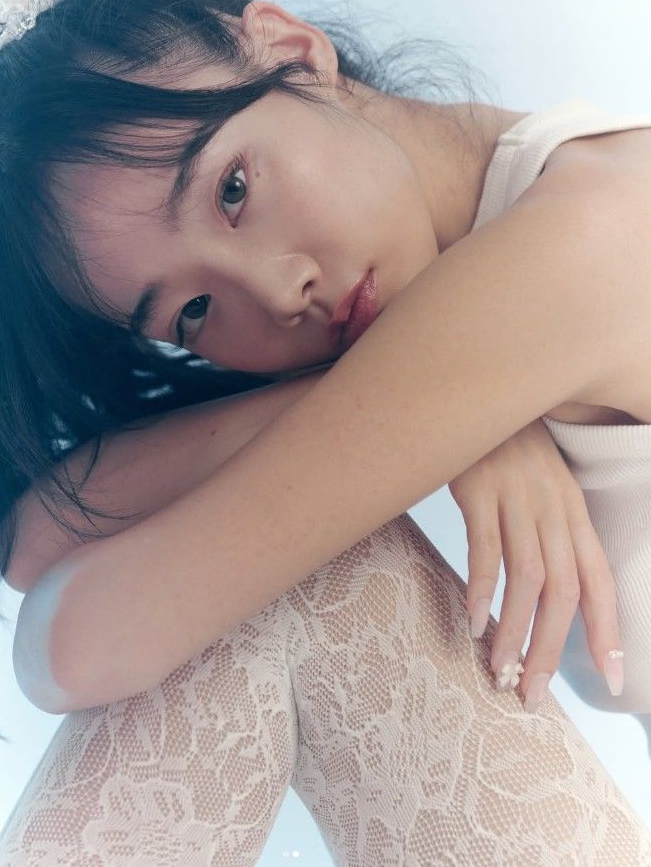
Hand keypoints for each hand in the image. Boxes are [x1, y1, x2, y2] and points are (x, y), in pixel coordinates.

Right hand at [448, 417, 624, 713]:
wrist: (474, 387)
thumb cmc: (502, 446)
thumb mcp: (539, 483)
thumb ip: (548, 527)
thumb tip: (544, 585)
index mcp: (572, 509)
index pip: (600, 579)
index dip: (608, 632)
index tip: (612, 680)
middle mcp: (553, 506)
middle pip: (565, 590)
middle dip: (552, 650)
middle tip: (531, 693)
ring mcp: (517, 496)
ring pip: (528, 579)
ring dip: (514, 631)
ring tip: (498, 670)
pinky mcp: (478, 488)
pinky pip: (485, 548)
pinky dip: (480, 588)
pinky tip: (470, 619)